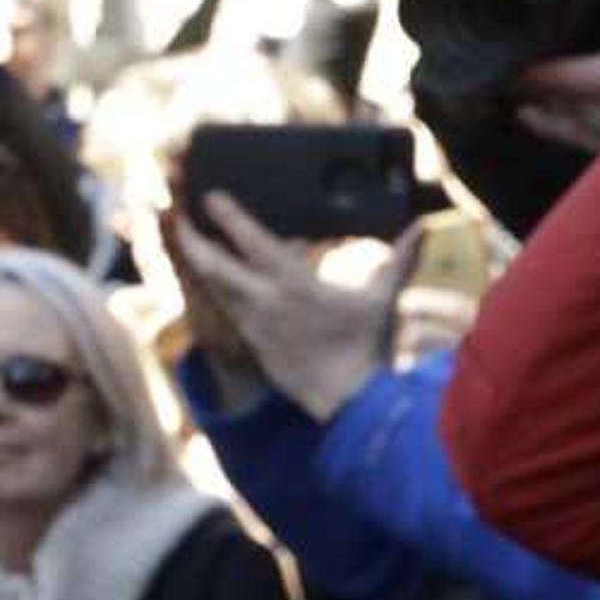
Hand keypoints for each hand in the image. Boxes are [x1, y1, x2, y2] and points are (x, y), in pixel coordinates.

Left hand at [169, 197, 408, 421]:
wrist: (349, 402)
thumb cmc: (366, 349)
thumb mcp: (384, 300)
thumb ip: (399, 260)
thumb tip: (424, 228)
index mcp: (295, 284)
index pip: (253, 243)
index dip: (229, 218)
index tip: (210, 196)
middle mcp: (266, 303)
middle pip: (214, 266)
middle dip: (192, 239)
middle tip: (176, 216)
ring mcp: (255, 326)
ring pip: (215, 289)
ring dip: (200, 263)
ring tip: (189, 239)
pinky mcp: (254, 345)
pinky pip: (227, 310)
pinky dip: (217, 290)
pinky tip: (214, 279)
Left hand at [511, 0, 599, 153]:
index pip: (550, 78)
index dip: (519, 71)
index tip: (495, 60)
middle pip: (549, 108)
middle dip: (524, 95)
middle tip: (500, 79)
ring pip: (566, 132)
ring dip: (544, 118)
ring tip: (523, 105)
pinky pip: (590, 146)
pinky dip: (570, 133)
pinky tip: (568, 125)